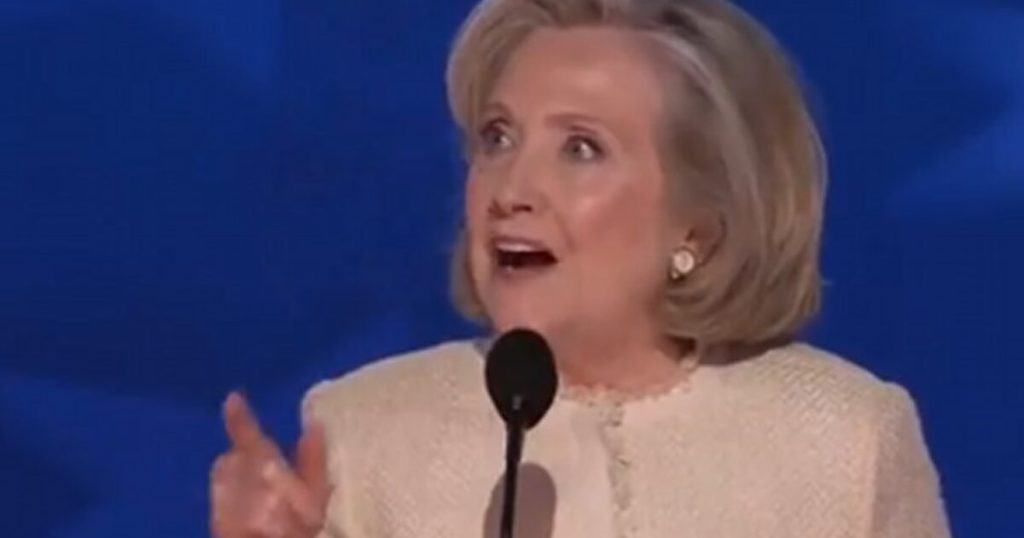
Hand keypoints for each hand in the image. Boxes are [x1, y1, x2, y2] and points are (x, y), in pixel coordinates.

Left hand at [210, 392, 330, 537]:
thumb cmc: (292, 527)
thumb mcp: (316, 496)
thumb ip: (313, 460)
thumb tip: (313, 425)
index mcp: (260, 462)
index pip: (246, 431)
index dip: (239, 414)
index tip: (233, 398)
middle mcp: (233, 473)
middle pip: (233, 456)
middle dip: (245, 457)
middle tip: (266, 466)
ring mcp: (219, 497)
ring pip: (226, 476)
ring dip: (238, 476)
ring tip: (261, 491)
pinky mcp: (214, 517)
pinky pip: (223, 497)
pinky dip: (234, 496)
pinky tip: (251, 510)